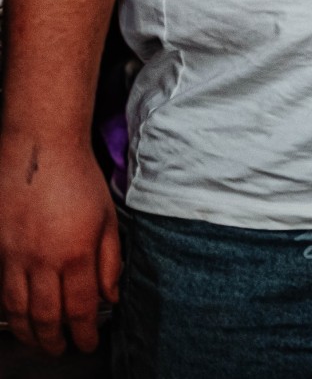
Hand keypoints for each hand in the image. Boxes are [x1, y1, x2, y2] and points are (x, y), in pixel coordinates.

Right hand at [0, 134, 119, 356]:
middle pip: (47, 316)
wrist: (41, 150)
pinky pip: (4, 291)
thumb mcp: (109, 218)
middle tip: (64, 350)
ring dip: (30, 334)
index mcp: (77, 254)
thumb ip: (111, 261)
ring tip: (41, 344)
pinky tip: (20, 319)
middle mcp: (44, 261)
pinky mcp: (0, 250)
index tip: (88, 343)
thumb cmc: (80, 180)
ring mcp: (16, 257)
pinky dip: (11, 313)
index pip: (81, 308)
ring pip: (19, 310)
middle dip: (55, 341)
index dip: (84, 332)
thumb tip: (111, 296)